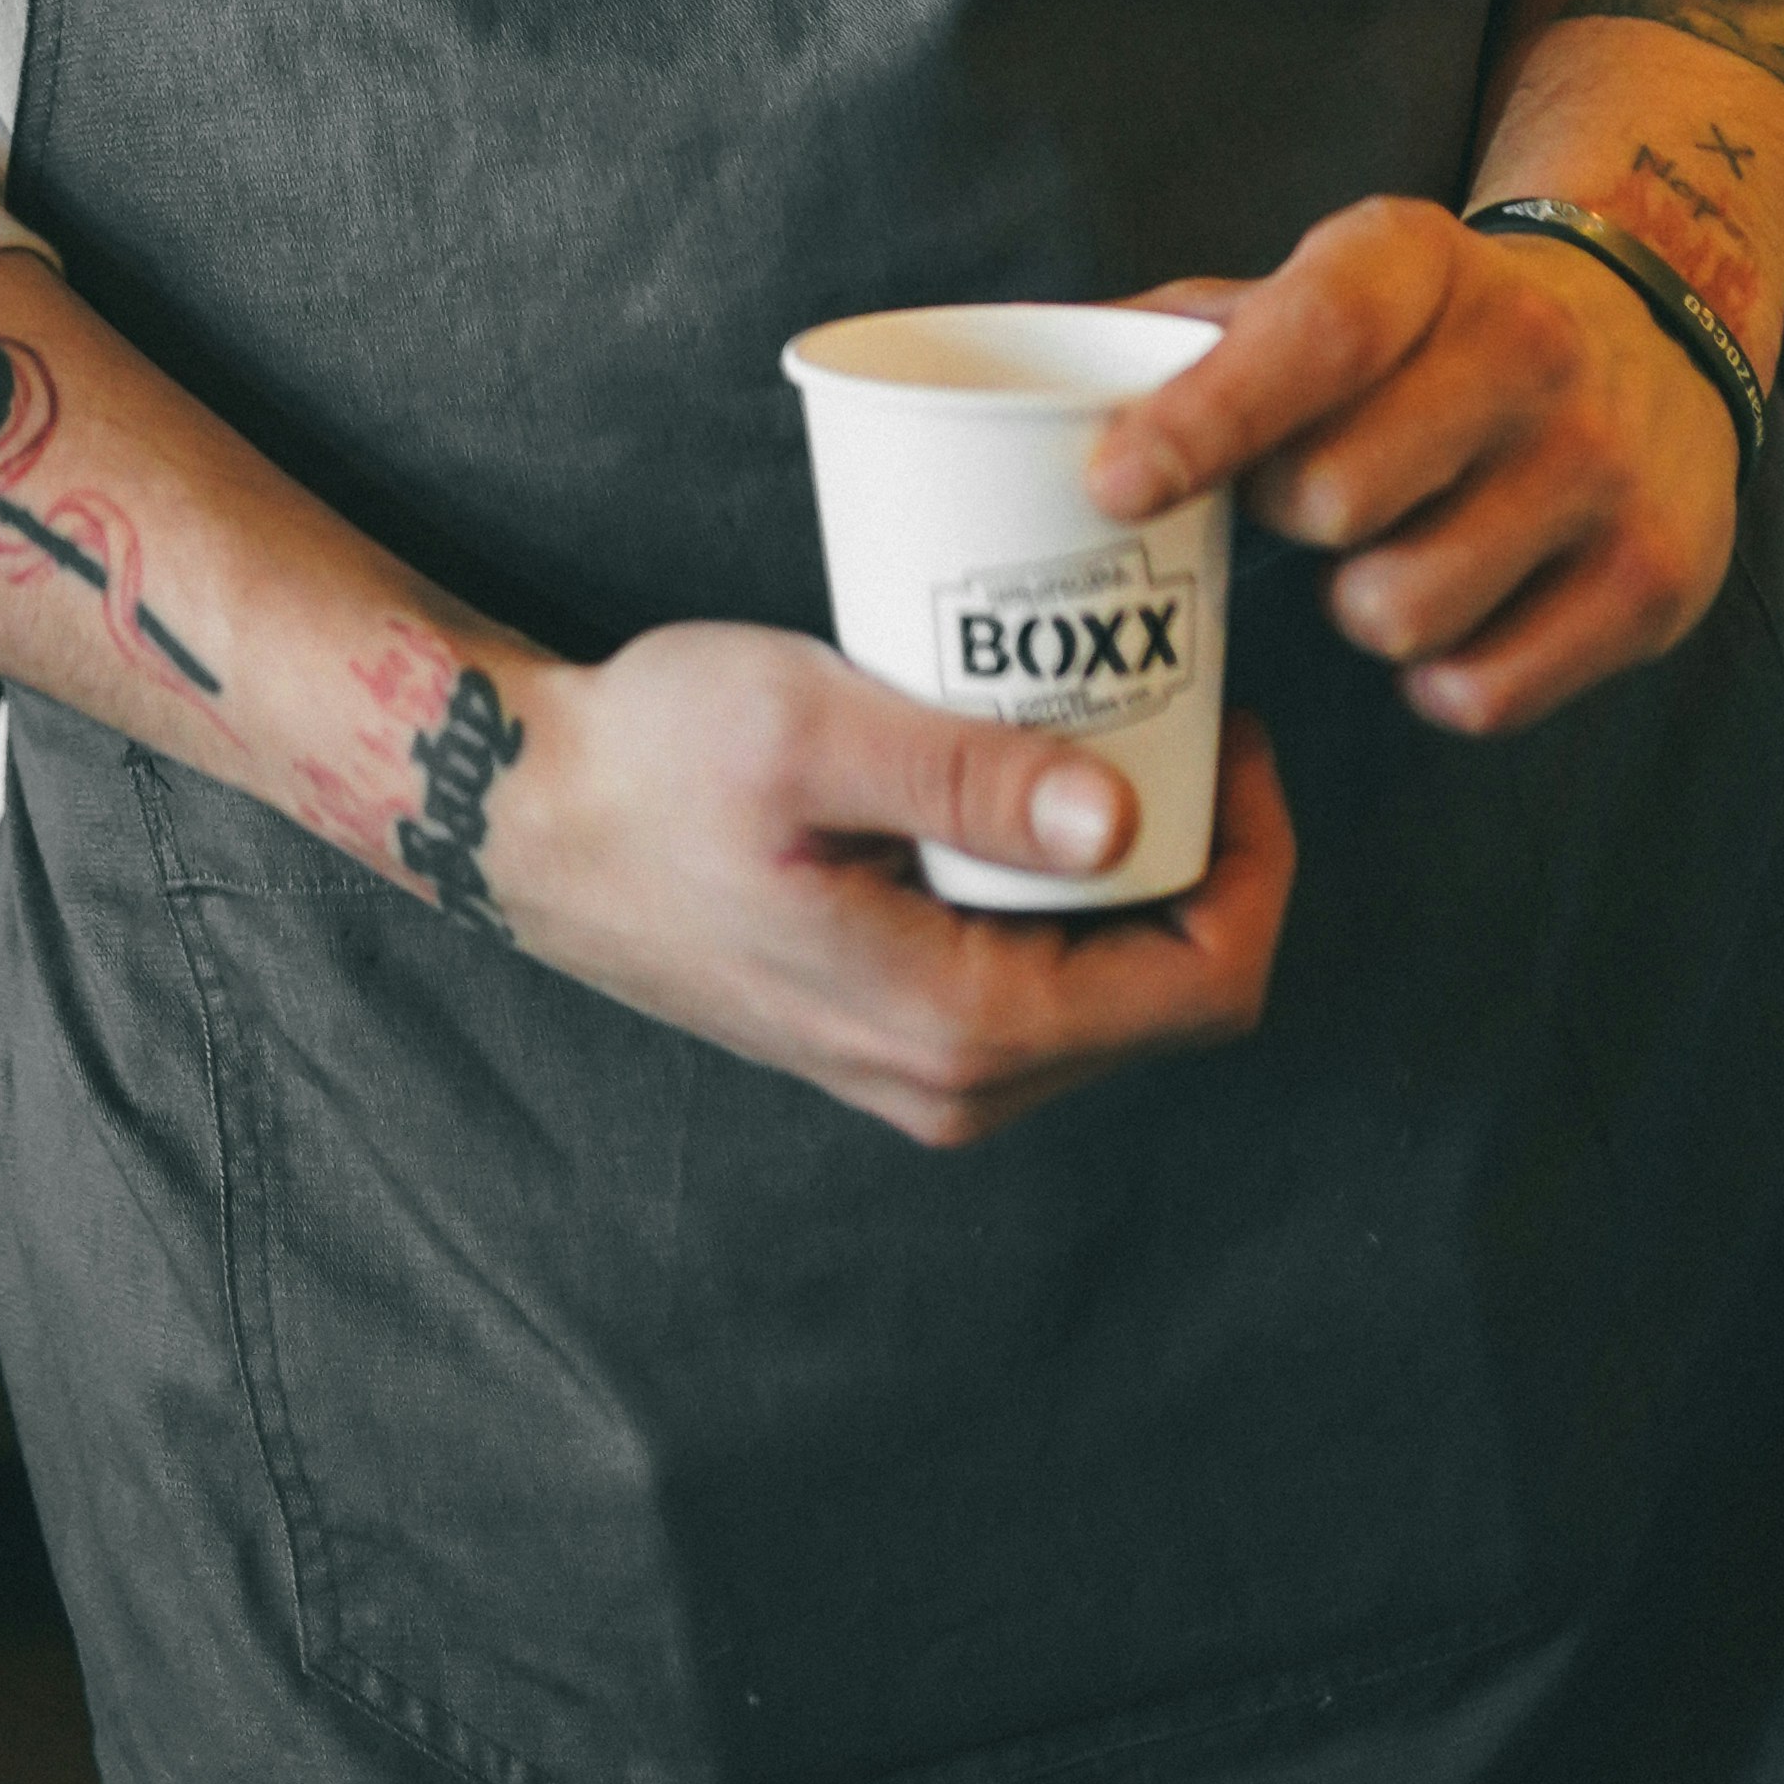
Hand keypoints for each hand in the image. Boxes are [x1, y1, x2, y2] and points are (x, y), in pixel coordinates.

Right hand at [490, 621, 1293, 1151]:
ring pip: (1110, 987)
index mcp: (959, 1028)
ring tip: (1115, 723)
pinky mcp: (893, 1028)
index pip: (1208, 984)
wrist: (524, 818)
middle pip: (1172, 990)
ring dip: (1141, 866)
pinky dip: (1067, 884)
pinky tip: (1029, 777)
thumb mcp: (810, 730)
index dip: (1260, 855)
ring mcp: (924, 1067)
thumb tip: (1120, 817)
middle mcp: (957, 1082)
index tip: (1231, 725)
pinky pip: (1039, 977)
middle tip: (1185, 701)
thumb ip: (965, 778)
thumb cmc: (653, 761)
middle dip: (1211, 850)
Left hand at [1090, 193, 1739, 734]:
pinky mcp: (1658, 580)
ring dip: (1359, 606)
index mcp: (1417, 258)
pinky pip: (1482, 691)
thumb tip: (1035, 394)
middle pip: (1334, 499)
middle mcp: (1528, 347)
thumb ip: (1187, 334)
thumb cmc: (1423, 333)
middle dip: (1286, 519)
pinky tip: (1459, 612)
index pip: (1309, 339)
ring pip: (1400, 611)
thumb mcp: (1325, 286)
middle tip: (1310, 497)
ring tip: (1390, 550)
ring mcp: (1604, 466)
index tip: (1111, 485)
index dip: (1203, 419)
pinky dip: (1441, 677)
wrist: (1651, 327)